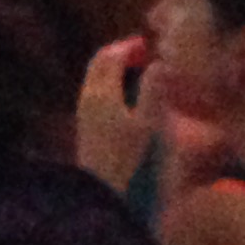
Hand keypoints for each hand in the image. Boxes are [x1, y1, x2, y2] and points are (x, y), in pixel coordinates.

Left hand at [77, 37, 158, 188]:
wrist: (101, 197)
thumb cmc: (129, 159)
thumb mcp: (149, 124)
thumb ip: (155, 91)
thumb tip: (160, 64)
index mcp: (101, 92)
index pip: (110, 55)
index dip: (131, 47)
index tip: (151, 47)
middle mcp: (87, 98)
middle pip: (100, 66)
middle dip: (122, 56)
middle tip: (146, 57)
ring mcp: (84, 115)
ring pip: (98, 82)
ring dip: (118, 73)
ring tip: (143, 78)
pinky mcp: (86, 132)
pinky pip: (98, 98)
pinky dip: (114, 89)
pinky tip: (132, 104)